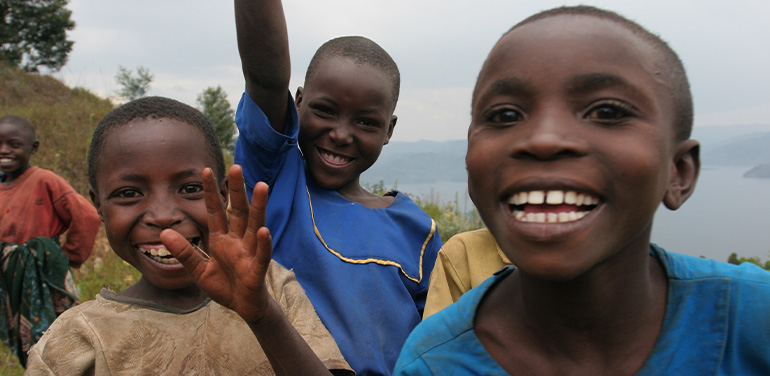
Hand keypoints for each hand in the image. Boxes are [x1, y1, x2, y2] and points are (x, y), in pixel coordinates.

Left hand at [161, 165, 272, 322]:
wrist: (243, 307)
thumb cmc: (224, 286)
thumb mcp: (198, 270)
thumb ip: (184, 252)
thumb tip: (165, 233)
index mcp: (222, 239)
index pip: (215, 211)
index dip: (210, 192)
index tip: (204, 170)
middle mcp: (237, 241)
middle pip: (238, 211)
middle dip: (237, 190)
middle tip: (236, 167)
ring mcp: (249, 253)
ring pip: (254, 225)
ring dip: (258, 207)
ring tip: (261, 186)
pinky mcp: (256, 269)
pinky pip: (261, 254)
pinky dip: (263, 243)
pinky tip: (264, 231)